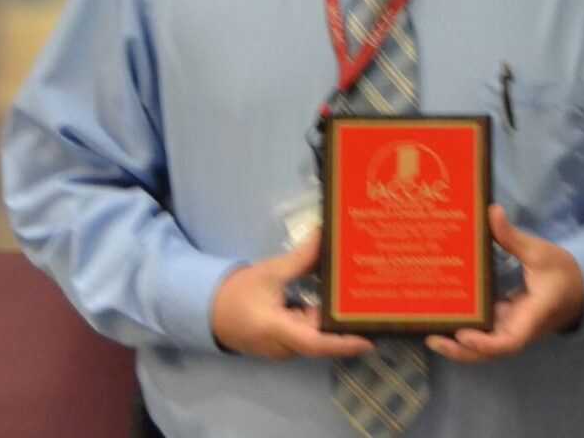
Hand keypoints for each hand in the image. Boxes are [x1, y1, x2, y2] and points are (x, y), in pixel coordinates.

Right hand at [210, 230, 375, 360]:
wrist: (209, 312)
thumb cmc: (236, 294)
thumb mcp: (269, 272)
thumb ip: (299, 259)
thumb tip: (322, 234)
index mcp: (277, 330)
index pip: (315, 343)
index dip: (342, 344)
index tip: (367, 341)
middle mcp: (284, 346)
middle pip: (322, 337)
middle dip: (345, 323)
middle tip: (374, 305)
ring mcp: (285, 348)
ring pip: (316, 334)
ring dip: (333, 318)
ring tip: (361, 299)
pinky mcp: (286, 343)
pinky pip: (308, 332)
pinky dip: (321, 318)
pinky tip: (337, 302)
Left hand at [425, 205, 583, 362]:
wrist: (578, 288)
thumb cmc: (561, 272)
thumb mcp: (539, 252)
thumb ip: (513, 237)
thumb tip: (492, 211)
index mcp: (532, 316)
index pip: (509, 341)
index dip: (485, 344)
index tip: (464, 335)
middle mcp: (519, 329)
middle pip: (489, 352)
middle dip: (461, 351)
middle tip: (431, 338)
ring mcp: (511, 328)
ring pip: (485, 347)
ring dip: (459, 346)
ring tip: (429, 333)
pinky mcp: (506, 322)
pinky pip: (485, 334)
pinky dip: (466, 332)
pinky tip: (444, 320)